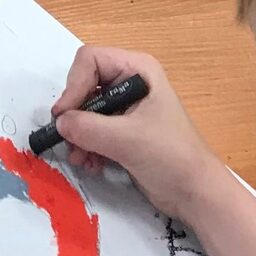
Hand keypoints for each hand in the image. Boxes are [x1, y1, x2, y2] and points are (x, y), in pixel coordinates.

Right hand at [51, 46, 222, 221]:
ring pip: (86, 110)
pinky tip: (91, 164)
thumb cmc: (170, 156)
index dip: (74, 85)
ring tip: (80, 159)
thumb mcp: (127, 140)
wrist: (196, 194)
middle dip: (75, 114)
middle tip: (67, 139)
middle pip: (85, 84)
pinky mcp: (123, 131)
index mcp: (137, 70)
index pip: (90, 60)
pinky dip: (86, 145)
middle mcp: (129, 82)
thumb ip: (89, 128)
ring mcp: (126, 108)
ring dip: (78, 135)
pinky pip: (93, 129)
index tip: (65, 116)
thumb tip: (59, 123)